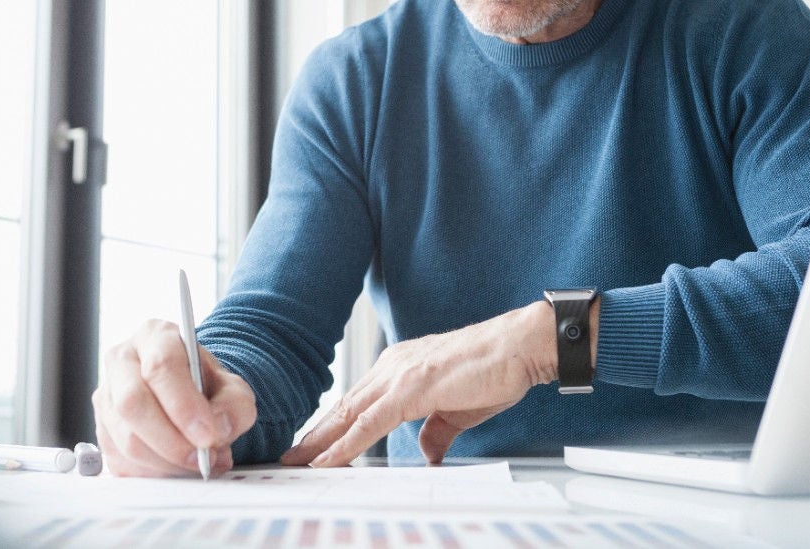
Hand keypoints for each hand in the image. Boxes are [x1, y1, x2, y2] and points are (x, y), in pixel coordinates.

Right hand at [92, 319, 256, 476]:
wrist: (190, 397)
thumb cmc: (207, 387)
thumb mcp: (233, 388)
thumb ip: (235, 405)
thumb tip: (217, 428)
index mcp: (155, 336)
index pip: (161, 366)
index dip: (184, 405)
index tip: (208, 435)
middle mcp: (122, 360)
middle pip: (133, 403)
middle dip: (172, 440)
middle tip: (201, 458)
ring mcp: (106, 397)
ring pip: (126, 439)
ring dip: (166, 462)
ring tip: (197, 463)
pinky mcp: (102, 432)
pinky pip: (122, 462)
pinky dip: (155, 473)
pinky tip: (177, 467)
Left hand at [280, 301, 556, 467]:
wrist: (521, 346)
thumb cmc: (494, 370)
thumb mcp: (457, 409)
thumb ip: (435, 431)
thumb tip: (428, 453)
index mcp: (400, 368)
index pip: (357, 404)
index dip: (331, 428)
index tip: (310, 448)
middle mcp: (392, 367)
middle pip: (344, 408)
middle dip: (315, 436)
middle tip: (288, 458)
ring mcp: (399, 375)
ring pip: (349, 415)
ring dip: (321, 442)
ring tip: (296, 463)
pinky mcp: (412, 387)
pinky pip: (369, 423)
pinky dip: (345, 444)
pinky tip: (328, 460)